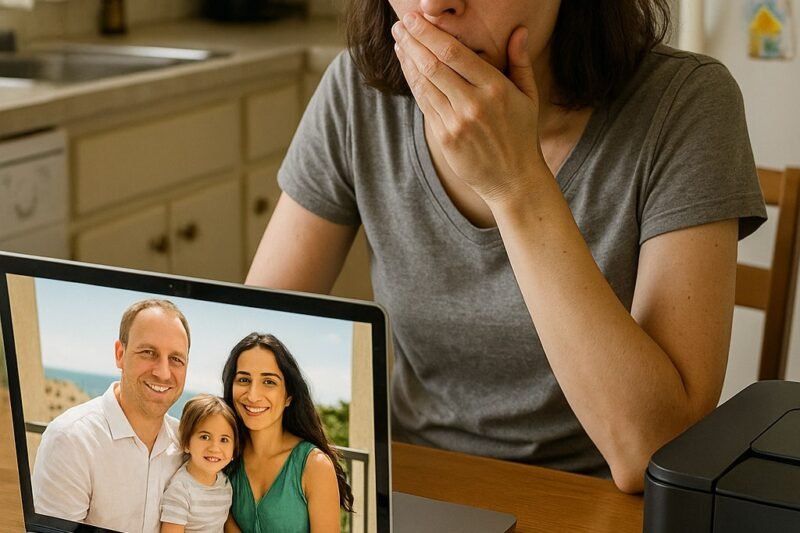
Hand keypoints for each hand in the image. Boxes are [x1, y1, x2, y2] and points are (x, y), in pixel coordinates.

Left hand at [392, 13, 549, 204]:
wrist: (513, 180)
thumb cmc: (522, 135)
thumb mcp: (529, 96)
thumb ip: (520, 62)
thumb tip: (519, 31)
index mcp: (496, 88)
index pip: (455, 53)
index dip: (430, 33)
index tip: (415, 19)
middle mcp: (474, 104)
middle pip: (434, 65)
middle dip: (413, 41)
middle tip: (400, 24)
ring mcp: (457, 123)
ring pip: (424, 84)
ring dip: (408, 60)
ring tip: (399, 41)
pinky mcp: (445, 138)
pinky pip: (425, 105)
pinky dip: (414, 83)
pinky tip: (407, 69)